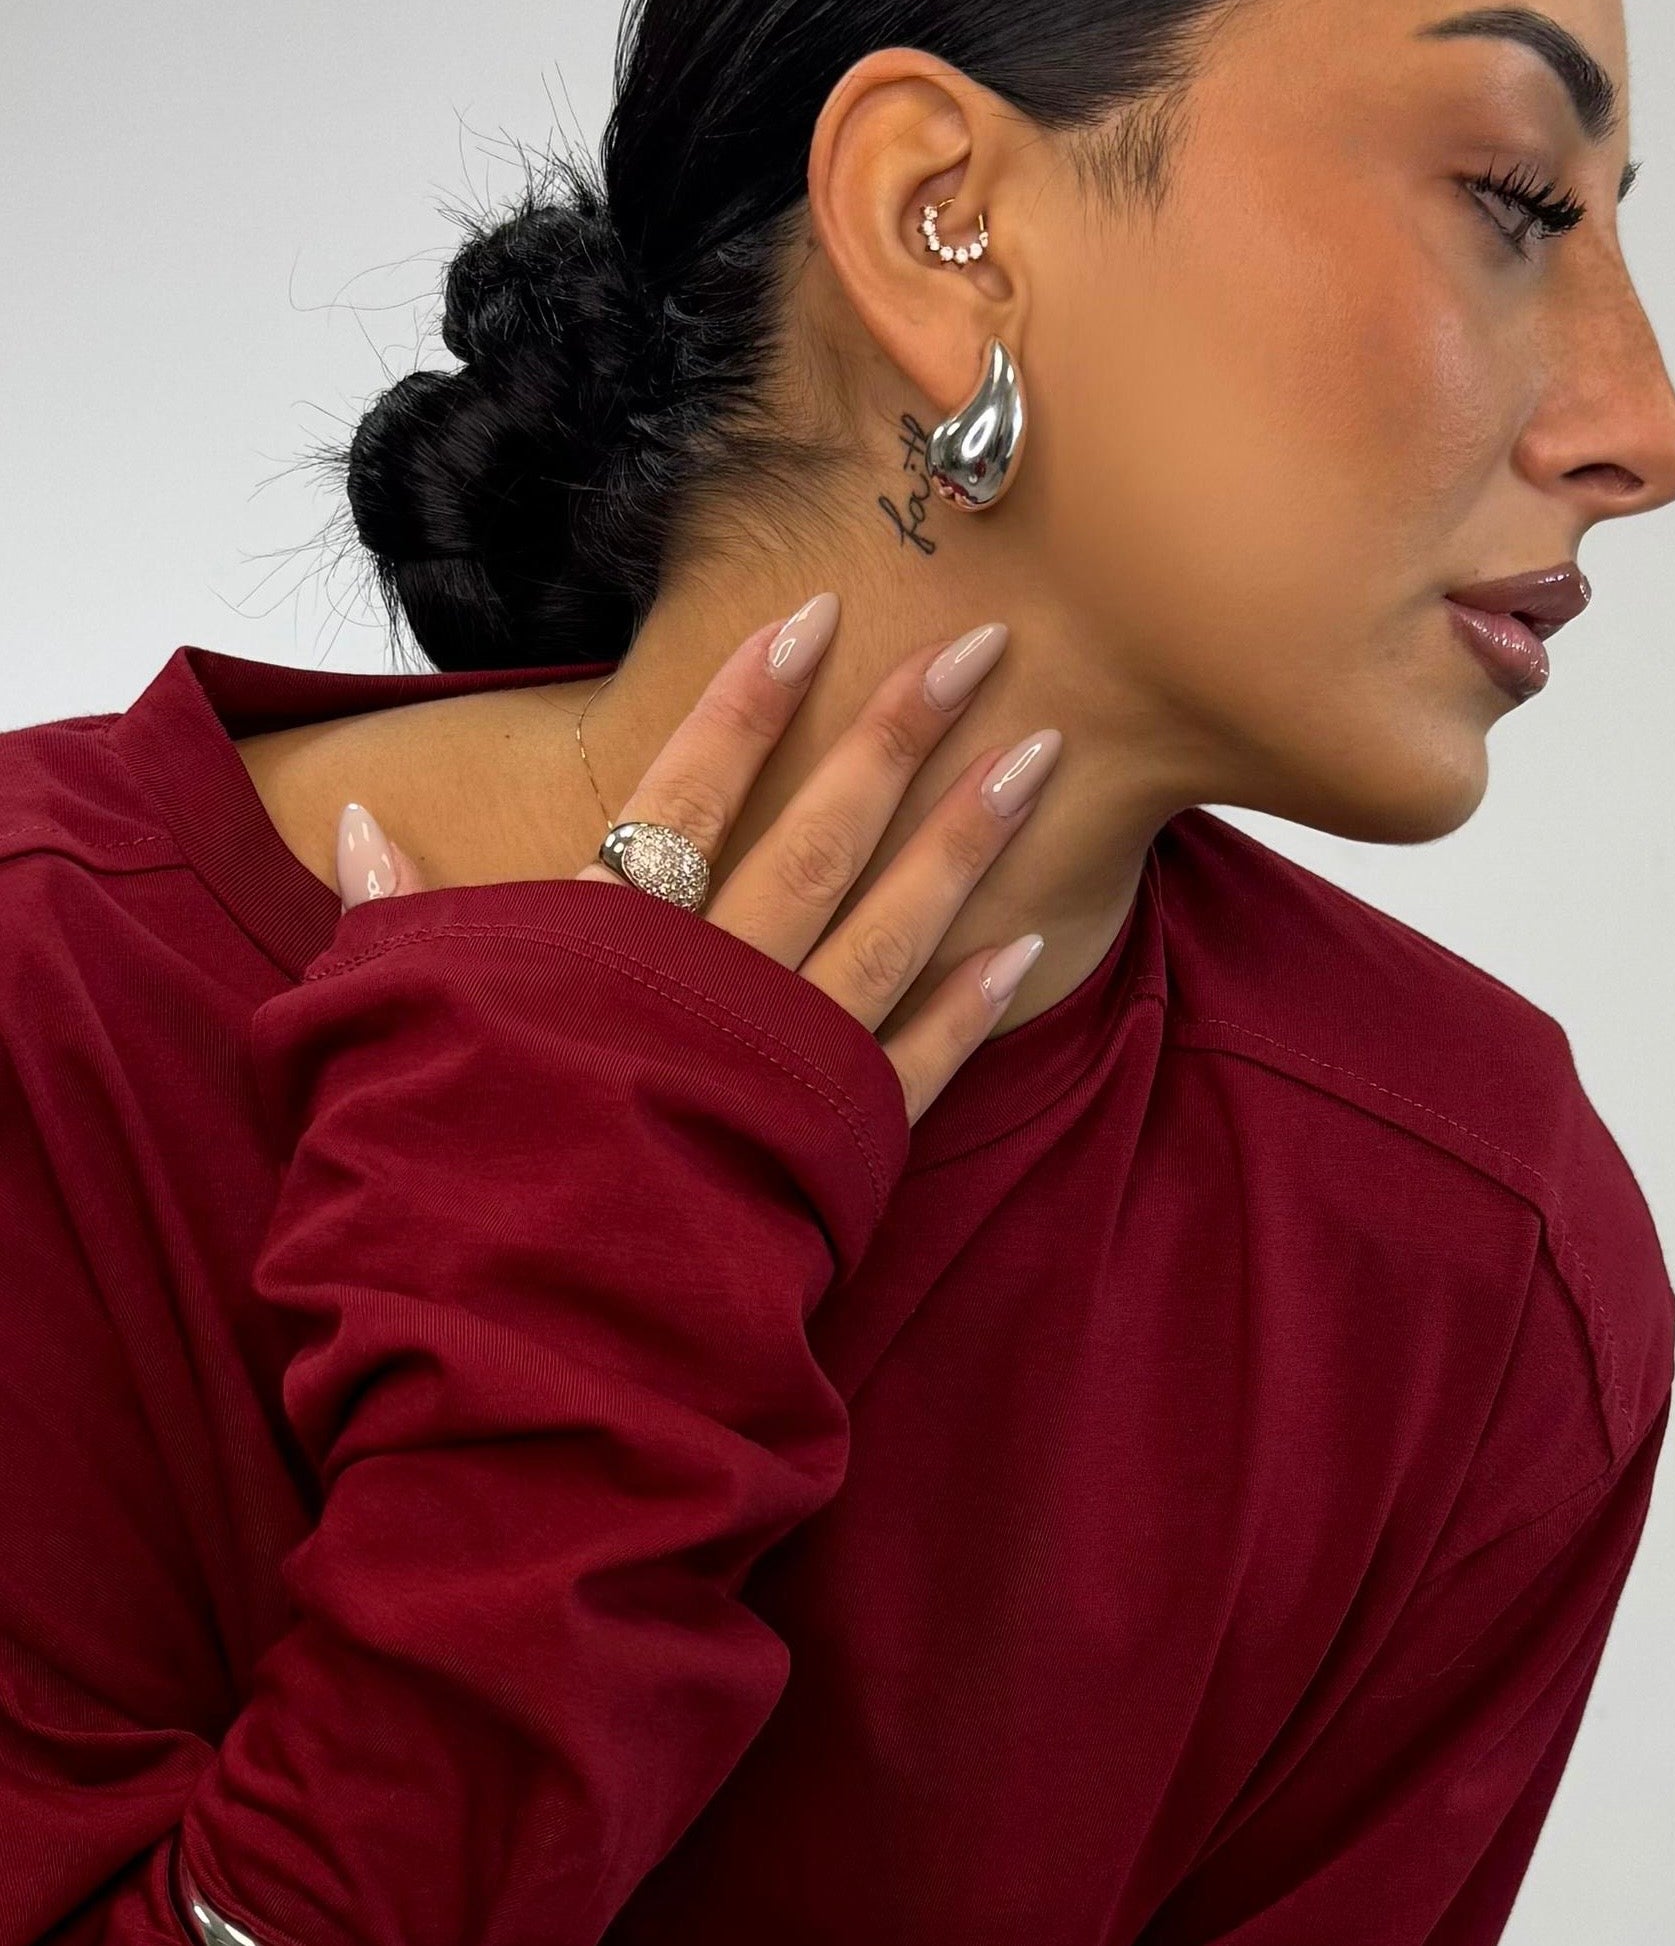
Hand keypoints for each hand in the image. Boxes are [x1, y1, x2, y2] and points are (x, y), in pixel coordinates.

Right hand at [333, 594, 1059, 1126]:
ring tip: (1039, 758)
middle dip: (900, 733)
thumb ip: (395, 915)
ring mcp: (784, 1063)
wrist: (525, 1339)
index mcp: (607, 946)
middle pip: (820, 835)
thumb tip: (355, 816)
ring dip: (968, 838)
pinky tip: (1030, 941)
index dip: (749, 700)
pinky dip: (972, 1004)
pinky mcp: (833, 1147)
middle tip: (981, 645)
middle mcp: (715, 985)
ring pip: (892, 924)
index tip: (816, 615)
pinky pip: (918, 1062)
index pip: (688, 793)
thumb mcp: (400, 1027)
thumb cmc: (450, 1181)